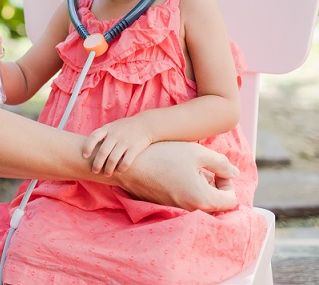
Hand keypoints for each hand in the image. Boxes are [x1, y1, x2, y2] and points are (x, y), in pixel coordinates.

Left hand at [83, 116, 151, 175]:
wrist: (145, 124)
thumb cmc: (124, 128)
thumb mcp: (111, 127)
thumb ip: (102, 135)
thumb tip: (86, 147)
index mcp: (107, 129)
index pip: (94, 137)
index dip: (88, 147)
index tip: (84, 156)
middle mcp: (115, 135)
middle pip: (103, 151)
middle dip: (97, 163)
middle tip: (94, 171)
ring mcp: (125, 141)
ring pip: (113, 159)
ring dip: (108, 169)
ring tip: (107, 174)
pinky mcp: (135, 148)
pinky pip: (126, 161)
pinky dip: (121, 168)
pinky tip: (119, 170)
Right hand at [114, 141, 238, 211]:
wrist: (129, 164)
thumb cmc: (164, 155)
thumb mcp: (197, 153)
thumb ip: (221, 163)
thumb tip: (234, 173)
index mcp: (203, 199)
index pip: (231, 200)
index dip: (227, 182)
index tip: (215, 168)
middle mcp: (191, 209)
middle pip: (215, 202)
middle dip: (213, 184)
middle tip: (201, 166)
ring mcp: (177, 209)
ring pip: (199, 200)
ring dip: (199, 185)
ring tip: (186, 167)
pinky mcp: (165, 205)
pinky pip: (185, 200)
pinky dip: (185, 188)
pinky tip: (174, 172)